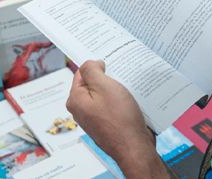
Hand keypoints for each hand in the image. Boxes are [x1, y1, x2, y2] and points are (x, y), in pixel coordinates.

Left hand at [66, 61, 168, 177]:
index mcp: (76, 100)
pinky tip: (132, 100)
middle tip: (122, 75)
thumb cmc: (120, 119)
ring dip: (117, 90)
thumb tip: (91, 63)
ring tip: (129, 89)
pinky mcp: (107, 124)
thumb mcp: (104, 86)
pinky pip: (112, 106)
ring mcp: (94, 119)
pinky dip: (121, 101)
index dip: (97, 66)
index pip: (82, 73)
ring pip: (105, 95)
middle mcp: (82, 110)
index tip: (111, 63)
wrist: (135, 148)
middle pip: (94, 84)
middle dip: (108, 78)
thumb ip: (92, 70)